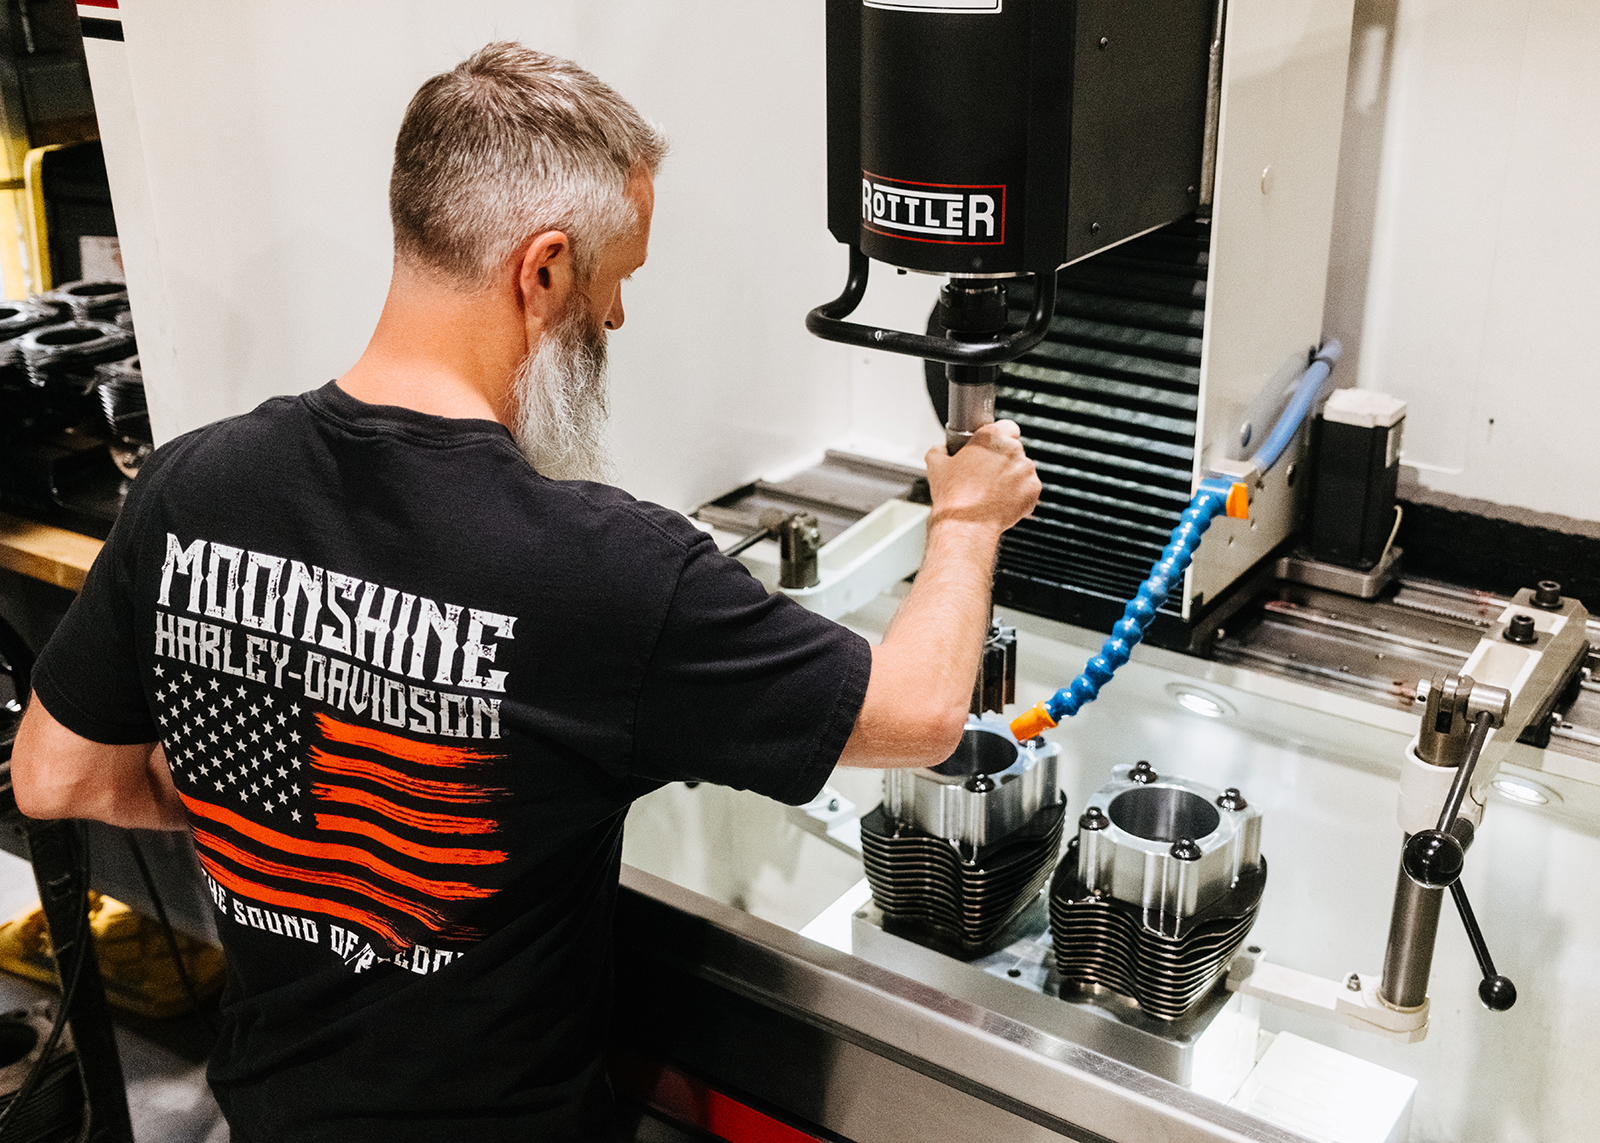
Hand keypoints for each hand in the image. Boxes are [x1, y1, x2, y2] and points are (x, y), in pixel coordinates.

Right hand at [923, 420, 1040, 534]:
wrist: (966, 525)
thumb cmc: (953, 496)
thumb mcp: (935, 465)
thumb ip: (940, 450)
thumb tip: (941, 450)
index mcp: (991, 437)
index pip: (1006, 426)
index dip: (999, 437)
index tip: (991, 448)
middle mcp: (1012, 449)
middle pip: (1014, 449)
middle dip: (1003, 460)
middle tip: (986, 474)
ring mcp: (1026, 470)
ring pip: (1022, 469)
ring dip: (1012, 477)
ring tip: (992, 491)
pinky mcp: (1033, 490)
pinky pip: (1028, 488)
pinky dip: (1019, 494)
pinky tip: (1001, 501)